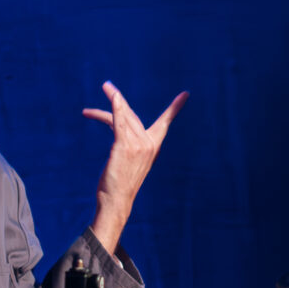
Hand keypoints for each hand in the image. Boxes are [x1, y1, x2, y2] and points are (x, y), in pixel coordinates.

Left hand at [84, 81, 187, 257]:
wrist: (116, 201)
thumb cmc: (119, 184)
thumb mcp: (127, 160)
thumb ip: (127, 141)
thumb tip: (116, 123)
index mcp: (152, 148)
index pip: (165, 124)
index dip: (174, 108)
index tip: (185, 94)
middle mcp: (148, 144)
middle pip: (132, 115)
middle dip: (119, 100)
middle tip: (107, 86)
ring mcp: (137, 145)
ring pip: (124, 117)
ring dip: (112, 101)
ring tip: (103, 90)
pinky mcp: (124, 146)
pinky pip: (119, 122)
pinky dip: (115, 108)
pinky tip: (113, 97)